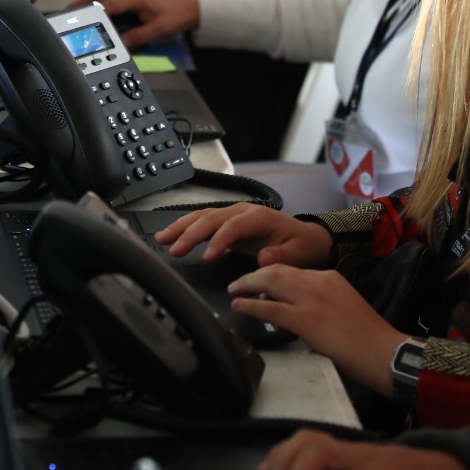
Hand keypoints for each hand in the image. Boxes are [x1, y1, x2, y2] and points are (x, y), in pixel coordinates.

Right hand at [78, 0, 197, 46]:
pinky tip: (90, 13)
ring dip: (85, 2)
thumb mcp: (158, 30)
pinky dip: (95, 3)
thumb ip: (138, 37)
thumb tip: (120, 44)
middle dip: (79, 3)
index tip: (74, 19)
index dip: (87, 11)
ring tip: (72, 13)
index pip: (105, 5)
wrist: (191, 8)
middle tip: (65, 13)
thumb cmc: (176, 16)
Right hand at [157, 202, 332, 266]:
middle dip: (190, 233)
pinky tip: (169, 235)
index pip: (234, 226)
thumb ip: (281, 257)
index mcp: (260, 217)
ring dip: (181, 227)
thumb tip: (263, 259)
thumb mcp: (298, 253)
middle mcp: (242, 211)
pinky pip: (202, 222)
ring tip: (162, 239)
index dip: (219, 239)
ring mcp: (232, 215)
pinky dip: (185, 228)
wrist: (306, 238)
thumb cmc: (302, 245)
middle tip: (174, 249)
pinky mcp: (226, 223)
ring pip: (202, 216)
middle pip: (211, 218)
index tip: (207, 257)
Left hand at [228, 265, 405, 394]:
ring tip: (234, 290)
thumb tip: (289, 312)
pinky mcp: (306, 320)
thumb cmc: (367, 338)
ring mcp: (312, 299)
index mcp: (330, 277)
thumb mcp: (342, 306)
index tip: (259, 282)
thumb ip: (317, 303)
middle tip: (238, 283)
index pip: (292, 270)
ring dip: (247, 284)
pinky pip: (269, 308)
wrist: (385, 353)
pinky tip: (239, 306)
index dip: (270, 275)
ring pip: (270, 282)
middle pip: (276, 270)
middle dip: (253, 275)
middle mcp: (319, 281)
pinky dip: (250, 306)